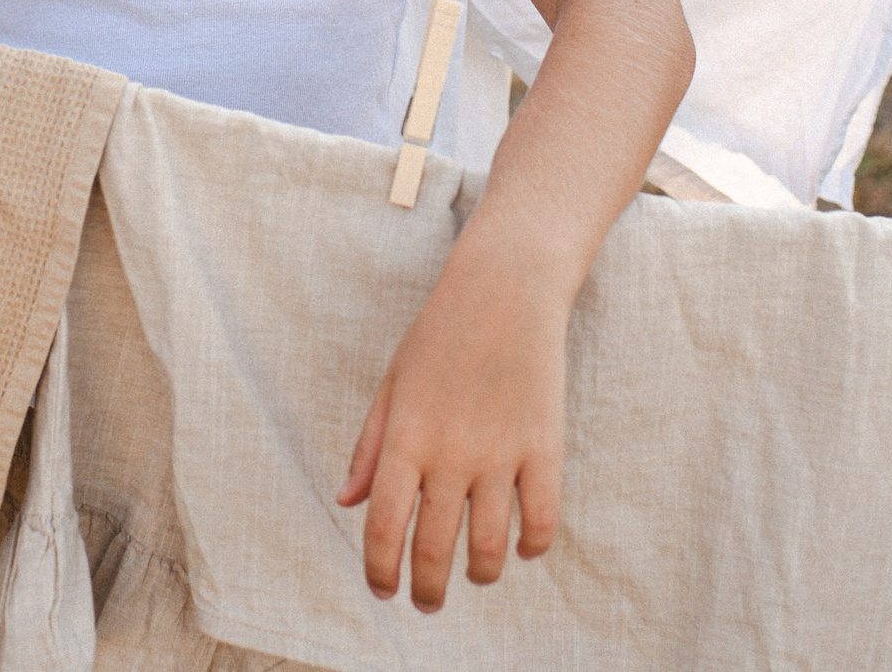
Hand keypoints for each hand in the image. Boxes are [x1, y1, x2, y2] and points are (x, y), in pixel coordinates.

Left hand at [335, 246, 567, 611]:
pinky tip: (521, 547)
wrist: (504, 288)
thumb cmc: (440, 335)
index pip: (384, 527)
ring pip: (489, 548)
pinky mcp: (544, 446)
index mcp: (405, 437)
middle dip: (426, 590)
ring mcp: (500, 452)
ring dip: (479, 576)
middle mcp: (450, 452)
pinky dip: (531, 547)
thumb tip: (347, 502)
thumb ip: (370, 448)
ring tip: (474, 577)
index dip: (380, 571)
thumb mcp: (392, 385)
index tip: (382, 591)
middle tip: (426, 603)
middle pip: (434, 549)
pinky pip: (541, 520)